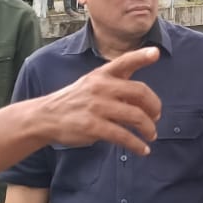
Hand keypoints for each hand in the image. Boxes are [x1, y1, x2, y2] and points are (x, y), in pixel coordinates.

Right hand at [44, 48, 161, 153]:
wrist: (45, 117)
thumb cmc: (74, 101)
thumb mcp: (91, 84)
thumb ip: (115, 85)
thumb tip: (143, 96)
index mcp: (101, 74)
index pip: (124, 61)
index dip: (141, 56)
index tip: (156, 53)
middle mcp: (100, 87)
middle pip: (139, 92)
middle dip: (154, 106)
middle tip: (157, 117)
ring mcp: (97, 107)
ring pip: (135, 116)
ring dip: (148, 128)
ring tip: (151, 135)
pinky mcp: (93, 126)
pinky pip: (123, 136)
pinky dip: (137, 144)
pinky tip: (143, 149)